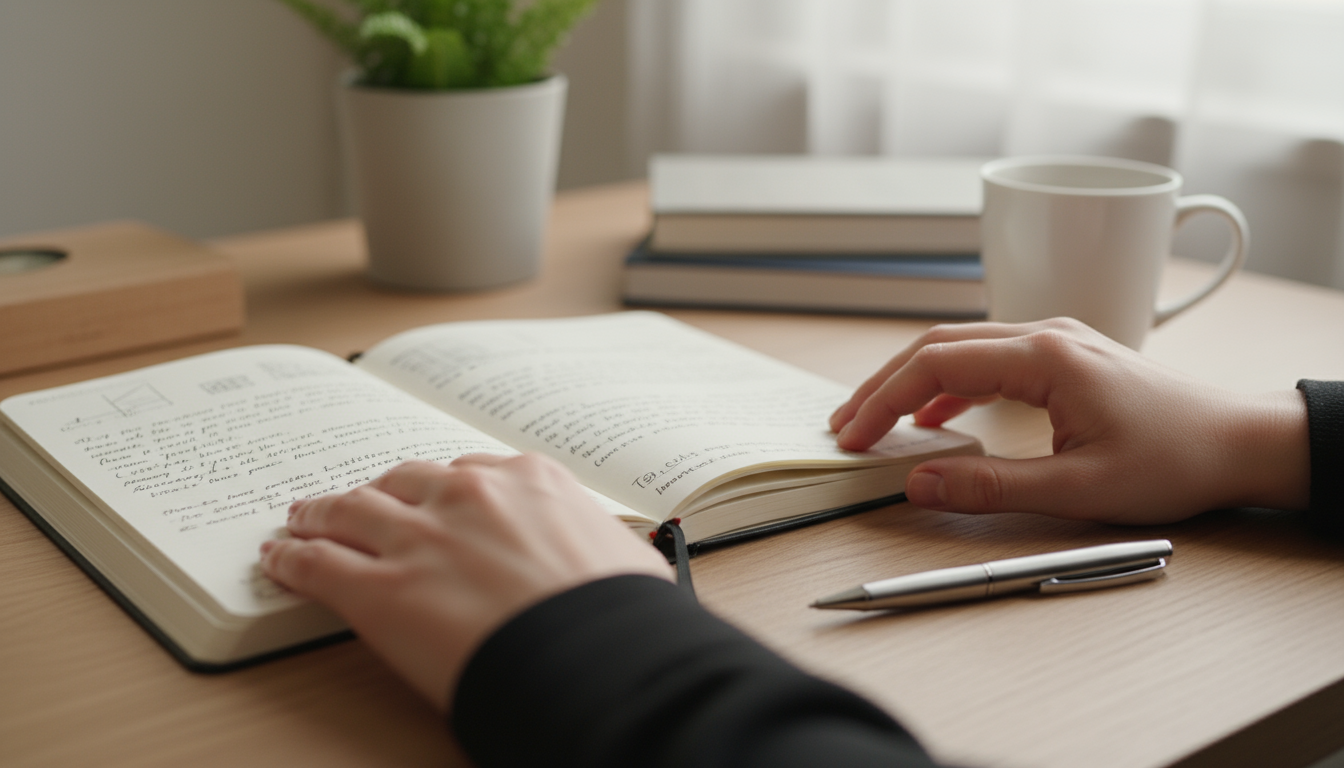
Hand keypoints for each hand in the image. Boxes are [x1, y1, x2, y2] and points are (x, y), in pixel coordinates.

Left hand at [259, 454, 672, 710]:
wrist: (599, 657)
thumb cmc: (623, 618)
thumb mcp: (626, 560)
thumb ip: (598, 547)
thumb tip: (616, 563)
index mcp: (531, 482)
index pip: (469, 472)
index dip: (442, 490)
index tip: (433, 498)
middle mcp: (469, 496)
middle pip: (403, 481)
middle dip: (379, 492)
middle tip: (360, 502)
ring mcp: (421, 538)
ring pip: (350, 511)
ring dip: (321, 514)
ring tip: (302, 519)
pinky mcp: (380, 591)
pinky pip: (318, 564)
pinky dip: (292, 559)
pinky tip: (279, 560)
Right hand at [829, 318, 1309, 522]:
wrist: (1240, 442)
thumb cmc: (1175, 459)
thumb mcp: (1079, 487)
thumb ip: (991, 485)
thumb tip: (920, 484)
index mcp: (1045, 355)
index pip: (937, 363)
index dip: (885, 401)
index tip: (854, 438)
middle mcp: (1045, 334)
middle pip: (938, 346)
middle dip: (883, 386)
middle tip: (845, 427)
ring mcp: (1055, 341)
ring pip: (959, 347)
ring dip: (911, 381)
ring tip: (875, 420)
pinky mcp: (1063, 357)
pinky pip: (987, 359)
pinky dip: (948, 384)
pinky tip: (935, 415)